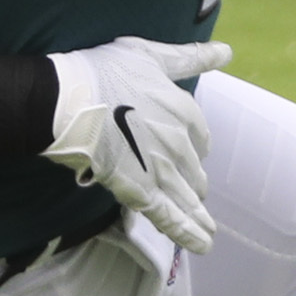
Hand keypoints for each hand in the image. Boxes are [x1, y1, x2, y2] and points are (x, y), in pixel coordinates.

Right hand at [43, 37, 232, 253]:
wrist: (68, 100)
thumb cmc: (103, 71)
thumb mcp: (150, 55)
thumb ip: (189, 58)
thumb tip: (227, 51)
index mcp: (183, 111)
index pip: (200, 136)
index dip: (193, 144)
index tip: (187, 149)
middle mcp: (179, 144)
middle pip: (194, 169)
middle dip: (192, 178)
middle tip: (188, 189)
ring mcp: (162, 170)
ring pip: (188, 197)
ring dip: (198, 213)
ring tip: (207, 229)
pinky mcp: (141, 192)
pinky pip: (171, 218)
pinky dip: (188, 234)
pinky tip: (202, 244)